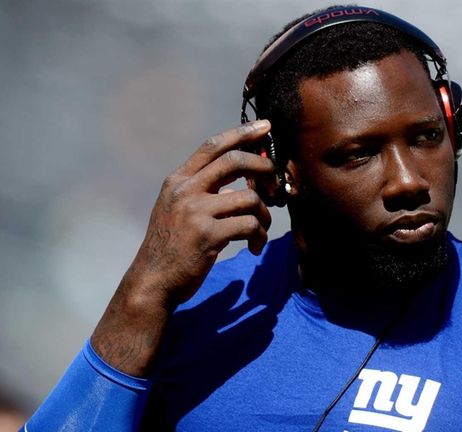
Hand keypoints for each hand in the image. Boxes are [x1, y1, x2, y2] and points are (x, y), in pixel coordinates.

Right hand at [128, 119, 276, 305]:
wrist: (153, 280)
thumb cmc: (172, 246)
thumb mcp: (177, 209)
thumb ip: (203, 191)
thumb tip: (240, 181)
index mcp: (178, 180)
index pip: (213, 145)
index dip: (242, 133)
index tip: (265, 126)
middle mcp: (185, 190)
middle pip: (235, 161)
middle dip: (264, 167)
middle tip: (275, 182)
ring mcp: (196, 212)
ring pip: (250, 198)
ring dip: (264, 215)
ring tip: (260, 231)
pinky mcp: (208, 235)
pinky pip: (250, 225)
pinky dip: (259, 236)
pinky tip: (254, 247)